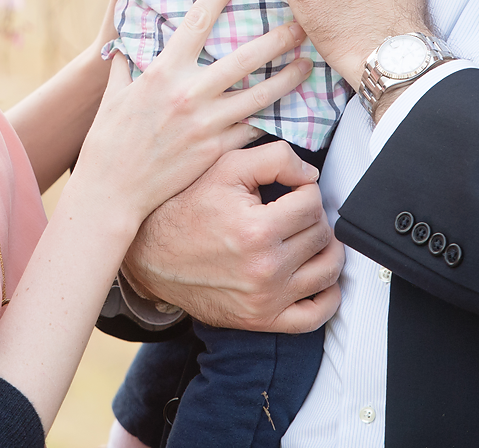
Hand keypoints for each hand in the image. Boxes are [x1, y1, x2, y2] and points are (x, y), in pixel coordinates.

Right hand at [73, 0, 311, 222]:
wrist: (113, 189)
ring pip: (260, 96)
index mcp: (163, 71)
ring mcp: (207, 124)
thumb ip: (124, 62)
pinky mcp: (216, 150)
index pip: (197, 21)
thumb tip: (124, 39)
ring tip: (307, 64)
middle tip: (299, 23)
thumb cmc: (109, 138)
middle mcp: (189, 94)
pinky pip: (252, 129)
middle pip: (245, 58)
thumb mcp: (113, 92)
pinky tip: (287, 108)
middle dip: (277, 38)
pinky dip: (269, 117)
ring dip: (288, 79)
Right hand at [122, 141, 343, 332]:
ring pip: (327, 271)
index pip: (312, 204)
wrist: (151, 254)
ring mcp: (265, 300)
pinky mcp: (262, 320)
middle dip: (312, 217)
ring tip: (306, 237)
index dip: (304, 190)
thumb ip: (275, 158)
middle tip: (293, 211)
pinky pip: (316, 316)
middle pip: (321, 235)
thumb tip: (311, 175)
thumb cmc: (186, 208)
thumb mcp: (224, 167)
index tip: (290, 191)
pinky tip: (316, 275)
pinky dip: (327, 297)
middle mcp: (264, 269)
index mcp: (256, 230)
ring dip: (324, 249)